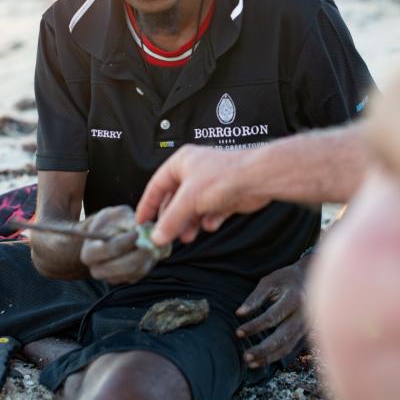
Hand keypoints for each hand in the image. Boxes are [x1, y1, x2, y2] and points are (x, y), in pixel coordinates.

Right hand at [80, 206, 155, 284]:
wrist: (110, 234)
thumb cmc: (112, 222)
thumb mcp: (116, 215)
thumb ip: (125, 220)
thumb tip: (137, 227)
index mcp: (89, 253)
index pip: (109, 250)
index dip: (125, 242)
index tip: (136, 232)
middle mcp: (98, 270)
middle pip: (124, 266)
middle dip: (140, 252)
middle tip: (151, 238)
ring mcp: (113, 278)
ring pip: (136, 271)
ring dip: (147, 256)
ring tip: (151, 241)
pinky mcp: (127, 280)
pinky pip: (142, 273)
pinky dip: (149, 261)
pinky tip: (149, 248)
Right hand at [136, 145, 270, 246]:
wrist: (257, 179)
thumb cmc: (224, 176)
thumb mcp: (189, 200)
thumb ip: (171, 220)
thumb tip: (157, 236)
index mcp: (181, 163)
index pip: (156, 186)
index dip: (148, 205)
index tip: (142, 222)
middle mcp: (194, 172)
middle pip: (175, 200)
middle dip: (172, 219)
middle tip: (166, 236)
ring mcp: (210, 185)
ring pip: (193, 209)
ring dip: (190, 224)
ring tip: (187, 236)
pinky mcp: (225, 196)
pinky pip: (210, 213)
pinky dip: (209, 220)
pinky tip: (210, 224)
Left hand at [235, 259, 309, 367]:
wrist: (312, 277)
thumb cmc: (286, 278)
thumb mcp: (270, 281)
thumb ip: (255, 297)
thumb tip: (239, 313)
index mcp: (295, 298)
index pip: (272, 317)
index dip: (254, 326)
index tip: (238, 332)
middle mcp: (303, 315)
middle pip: (282, 337)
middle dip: (263, 349)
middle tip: (245, 357)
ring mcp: (306, 326)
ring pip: (287, 346)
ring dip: (268, 357)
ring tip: (250, 363)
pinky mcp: (305, 332)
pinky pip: (290, 348)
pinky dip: (275, 356)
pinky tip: (261, 360)